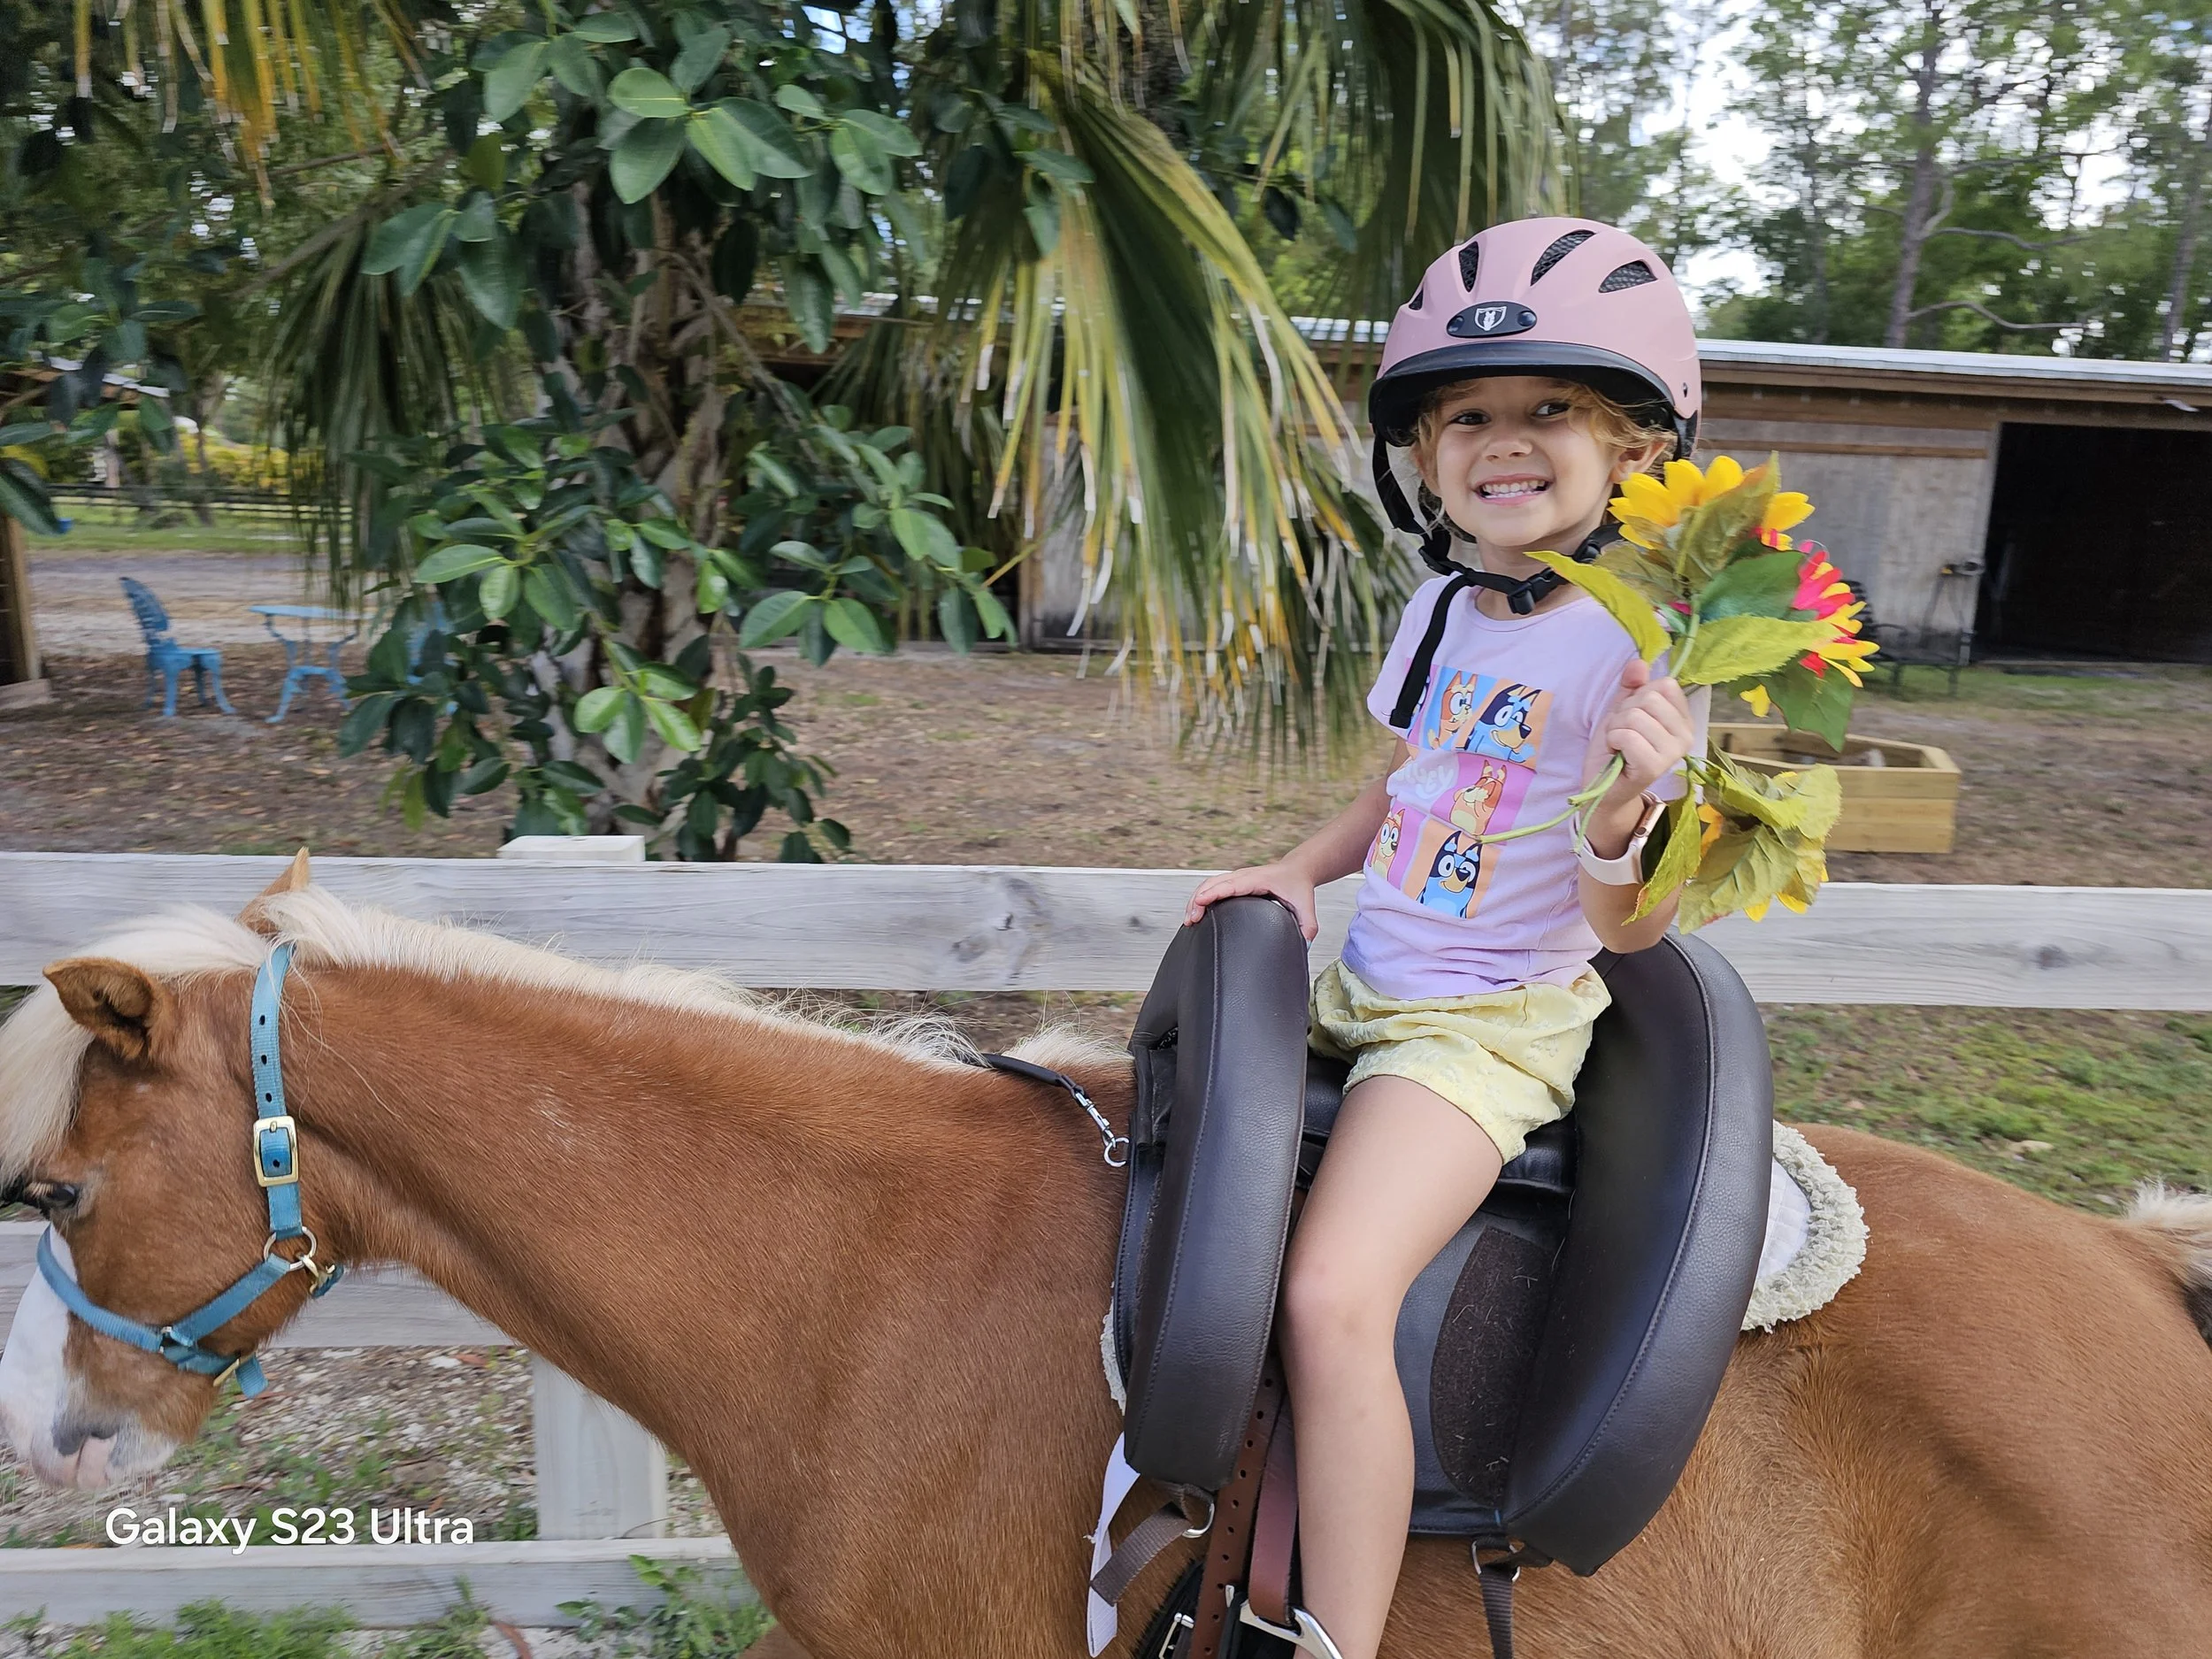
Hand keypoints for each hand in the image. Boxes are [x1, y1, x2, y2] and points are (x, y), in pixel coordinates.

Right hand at [1185, 862, 1319, 940]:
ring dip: (1196, 898)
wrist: (1297, 870)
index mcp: (1258, 880)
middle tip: (1190, 919)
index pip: (1230, 885)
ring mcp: (1237, 878)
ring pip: (1209, 883)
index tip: (1199, 902)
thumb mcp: (1306, 906)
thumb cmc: (1298, 885)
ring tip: (1189, 919)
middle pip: (1213, 883)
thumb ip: (1307, 926)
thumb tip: (1304, 946)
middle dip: (1198, 899)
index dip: (1213, 893)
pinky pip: (1212, 885)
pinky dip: (1201, 896)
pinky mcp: (1234, 882)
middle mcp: (1244, 876)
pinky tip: (1196, 910)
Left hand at [1587, 659, 1696, 798]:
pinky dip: (1613, 741)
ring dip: (1616, 728)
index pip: (1665, 685)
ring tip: (1619, 745)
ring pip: (1636, 716)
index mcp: (1683, 719)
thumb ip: (1632, 685)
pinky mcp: (1654, 766)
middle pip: (1649, 698)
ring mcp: (1673, 752)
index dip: (1639, 696)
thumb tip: (1639, 663)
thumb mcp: (1623, 710)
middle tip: (1622, 733)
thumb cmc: (1617, 748)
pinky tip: (1617, 754)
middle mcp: (1686, 735)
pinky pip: (1627, 736)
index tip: (1632, 717)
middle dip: (1624, 713)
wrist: (1604, 786)